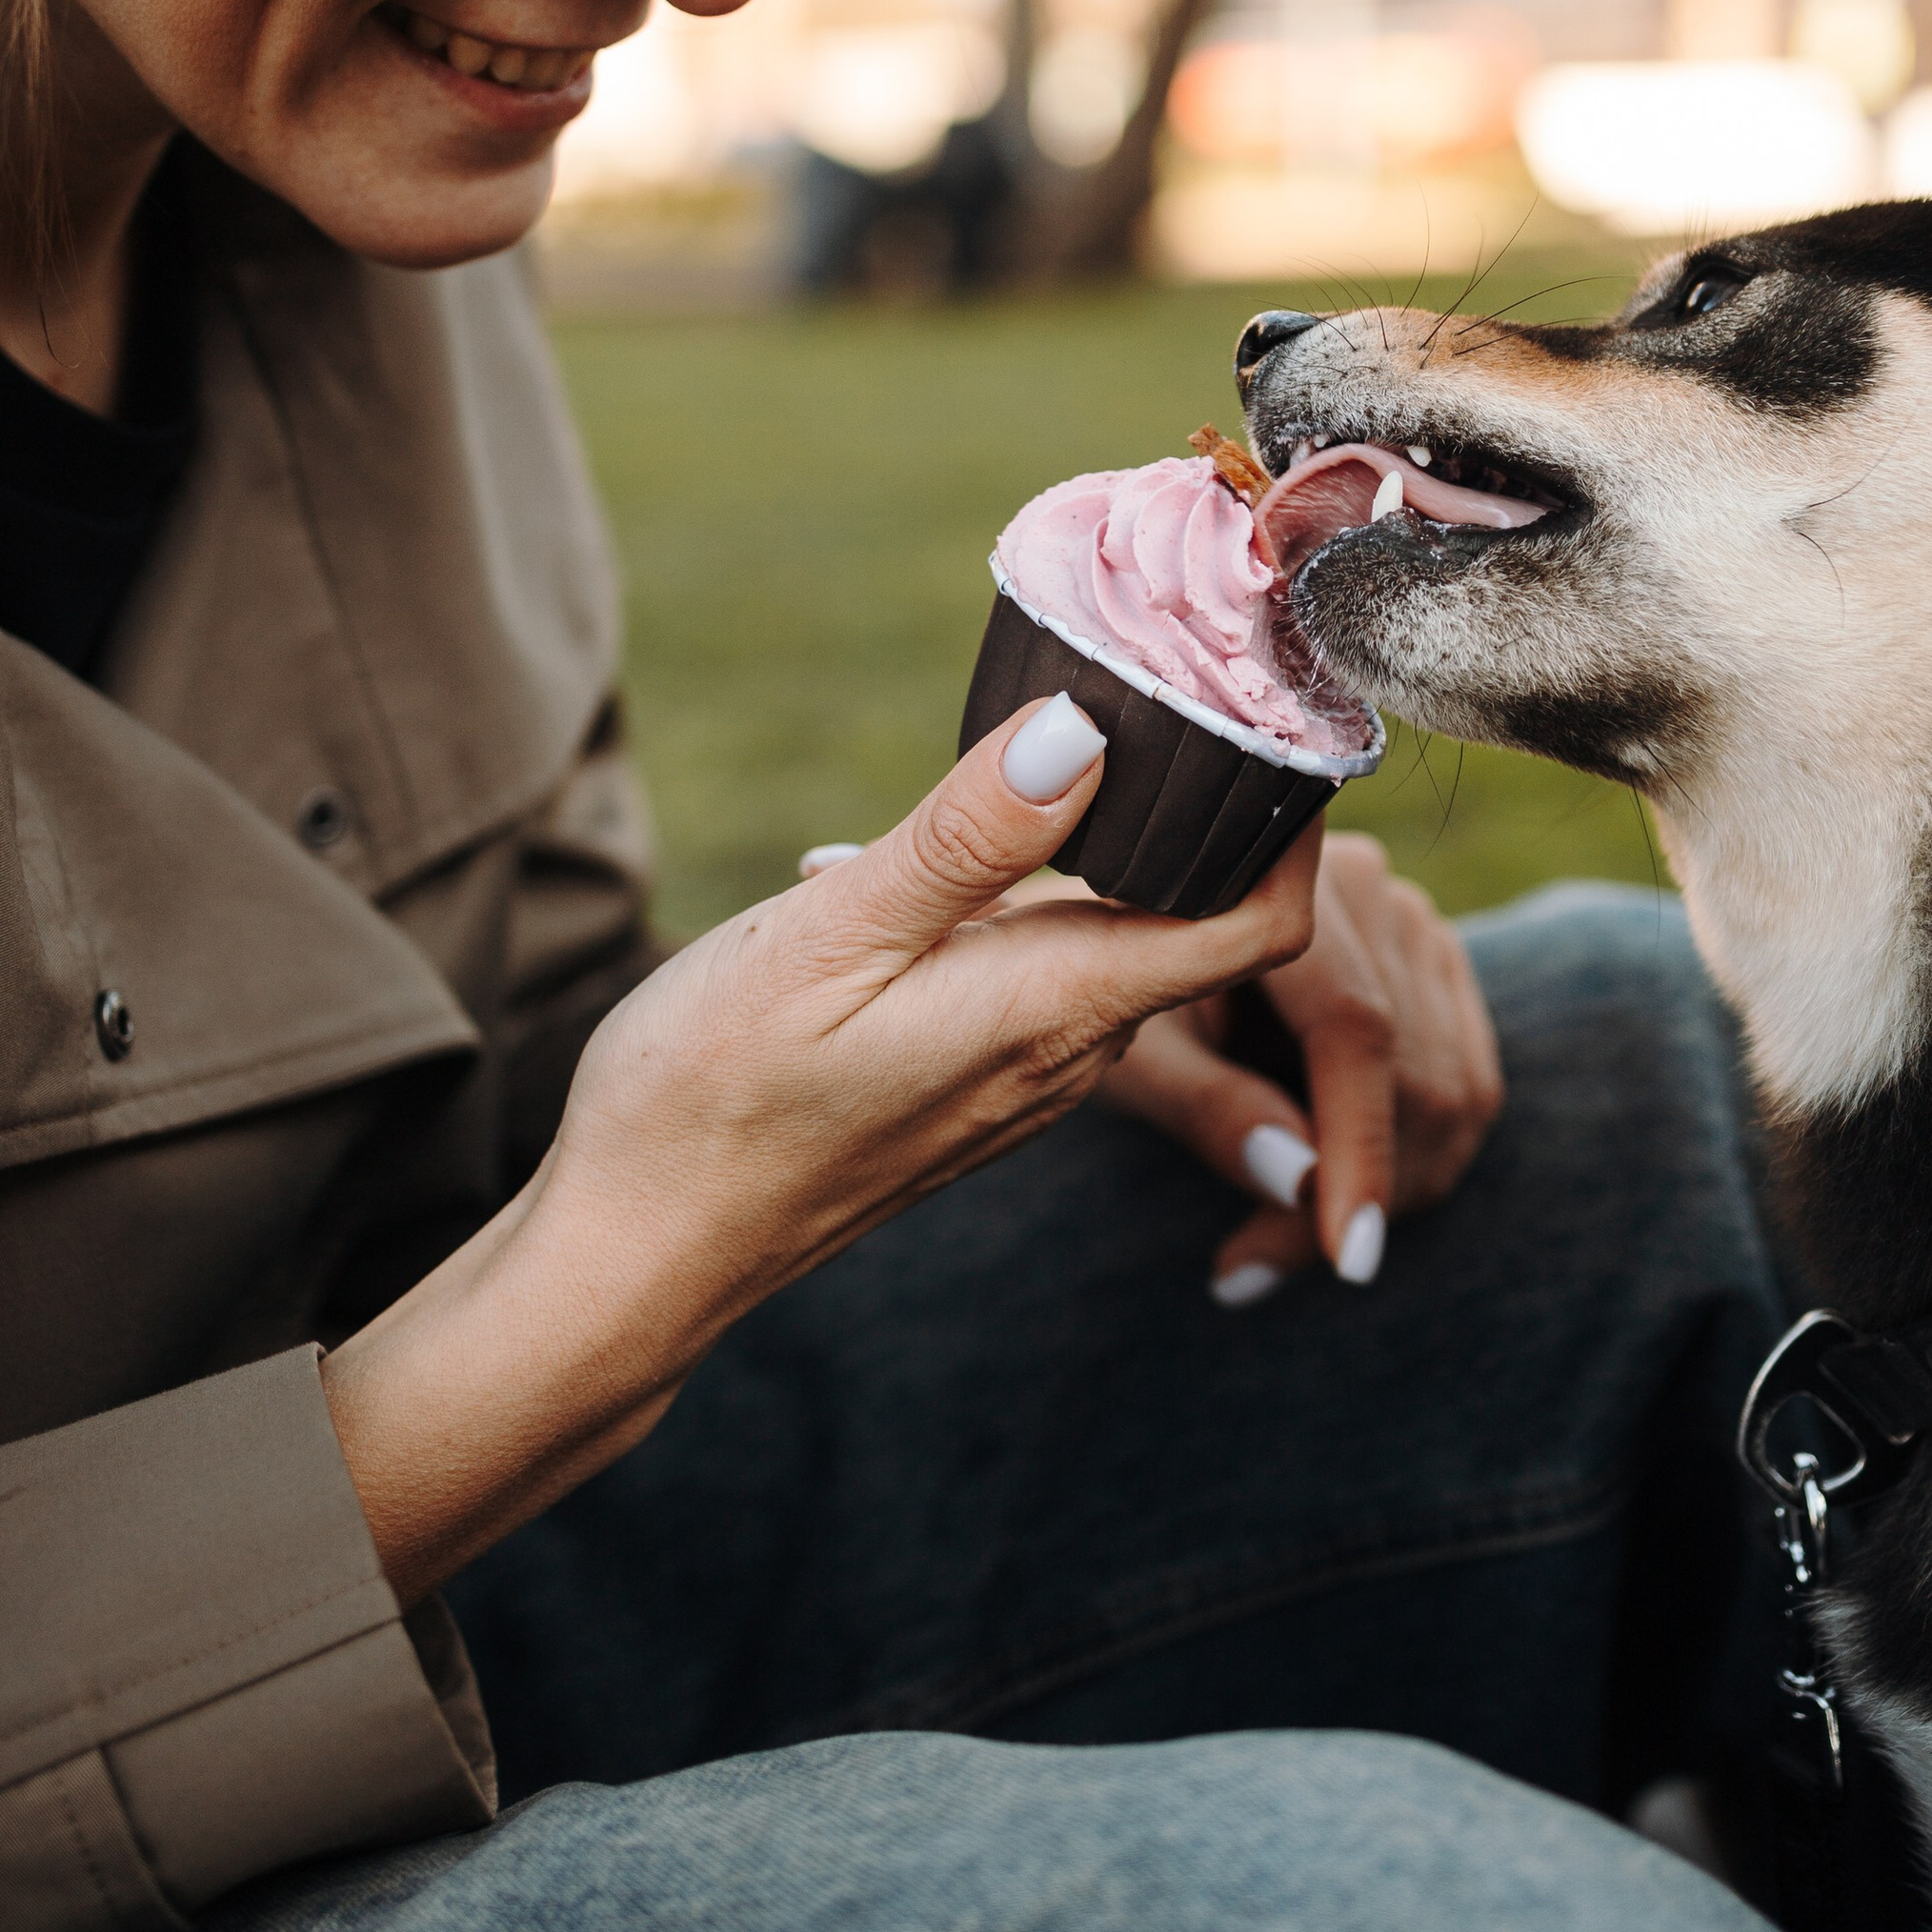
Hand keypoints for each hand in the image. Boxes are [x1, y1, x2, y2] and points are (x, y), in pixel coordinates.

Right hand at [322, 695, 1319, 1598]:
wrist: (638, 1254)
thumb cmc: (711, 1098)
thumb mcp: (829, 939)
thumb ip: (967, 841)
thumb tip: (1089, 733)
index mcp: (1058, 1008)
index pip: (1265, 922)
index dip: (1294, 820)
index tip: (1274, 713)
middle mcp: (1071, 1054)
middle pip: (1206, 921)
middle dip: (1196, 807)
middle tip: (1150, 678)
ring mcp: (1027, 1080)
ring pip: (1118, 942)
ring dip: (1091, 850)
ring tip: (1022, 751)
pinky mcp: (978, 1087)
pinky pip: (1049, 977)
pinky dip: (1021, 904)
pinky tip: (919, 867)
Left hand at [1098, 833, 1500, 1299]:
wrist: (1126, 935)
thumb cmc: (1104, 985)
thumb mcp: (1132, 1053)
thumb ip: (1209, 1107)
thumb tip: (1299, 1182)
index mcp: (1288, 884)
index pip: (1354, 1028)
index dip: (1359, 1146)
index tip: (1346, 1255)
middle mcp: (1374, 891)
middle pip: (1416, 1073)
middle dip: (1357, 1194)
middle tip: (1251, 1269)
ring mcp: (1417, 927)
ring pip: (1454, 1093)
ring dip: (1384, 1193)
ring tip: (1268, 1249)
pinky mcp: (1437, 970)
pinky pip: (1466, 1088)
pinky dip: (1411, 1164)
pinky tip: (1327, 1203)